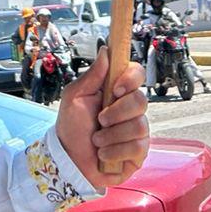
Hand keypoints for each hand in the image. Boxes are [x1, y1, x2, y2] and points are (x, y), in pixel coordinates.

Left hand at [55, 45, 148, 189]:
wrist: (69, 160)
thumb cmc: (71, 127)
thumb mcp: (74, 97)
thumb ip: (92, 75)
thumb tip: (106, 50)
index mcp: (116, 91)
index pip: (137, 74)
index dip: (131, 79)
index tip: (116, 89)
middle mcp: (130, 109)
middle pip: (141, 101)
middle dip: (117, 113)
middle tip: (100, 120)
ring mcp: (137, 131)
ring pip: (139, 126)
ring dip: (111, 135)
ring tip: (97, 141)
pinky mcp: (138, 152)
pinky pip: (137, 147)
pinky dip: (115, 152)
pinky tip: (104, 154)